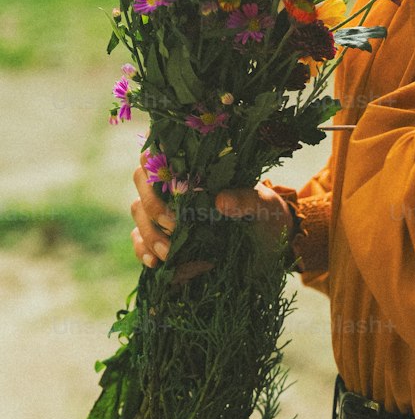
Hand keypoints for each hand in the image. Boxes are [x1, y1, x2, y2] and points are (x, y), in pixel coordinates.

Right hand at [130, 167, 296, 282]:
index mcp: (198, 168)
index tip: (168, 186)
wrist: (271, 244)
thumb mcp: (264, 205)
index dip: (153, 165)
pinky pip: (141, 241)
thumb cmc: (267, 214)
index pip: (160, 154)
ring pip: (139, 215)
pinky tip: (155, 263)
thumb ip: (246, 200)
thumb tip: (221, 200)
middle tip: (173, 228)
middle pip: (142, 185)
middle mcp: (177, 187)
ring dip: (149, 234)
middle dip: (152, 207)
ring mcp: (168, 213)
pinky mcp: (166, 238)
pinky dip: (144, 251)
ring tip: (168, 254)